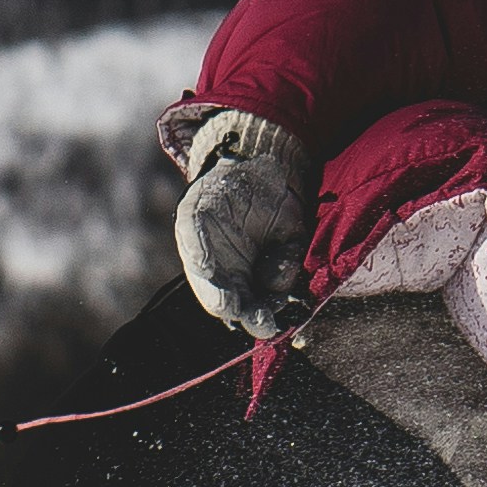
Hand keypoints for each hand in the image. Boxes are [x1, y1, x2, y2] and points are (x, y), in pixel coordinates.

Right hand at [172, 110, 315, 338]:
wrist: (248, 164)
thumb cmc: (213, 193)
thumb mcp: (194, 211)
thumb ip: (195, 239)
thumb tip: (203, 269)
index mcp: (214, 276)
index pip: (218, 301)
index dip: (224, 304)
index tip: (230, 305)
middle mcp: (242, 279)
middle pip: (251, 311)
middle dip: (258, 319)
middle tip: (264, 322)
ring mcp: (267, 269)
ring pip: (276, 295)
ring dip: (277, 295)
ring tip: (274, 280)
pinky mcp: (291, 253)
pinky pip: (293, 267)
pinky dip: (289, 264)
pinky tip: (283, 251)